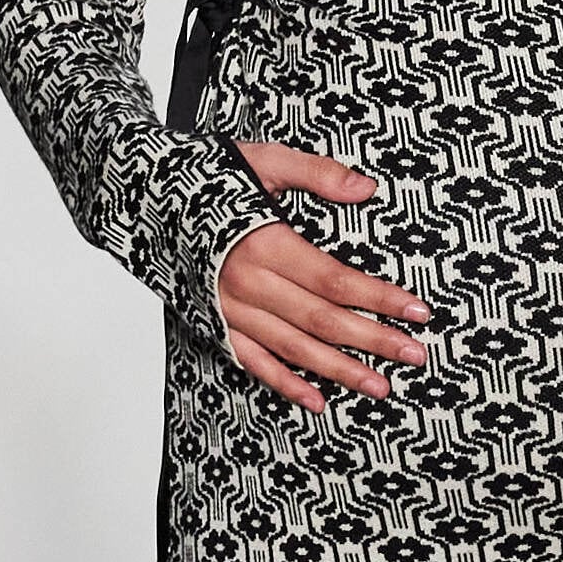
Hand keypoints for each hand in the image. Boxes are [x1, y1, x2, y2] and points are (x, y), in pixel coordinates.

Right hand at [215, 145, 430, 410]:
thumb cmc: (206, 175)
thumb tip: (366, 188)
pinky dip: (285, 385)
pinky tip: (317, 401)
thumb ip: (317, 174)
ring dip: (339, 371)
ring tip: (380, 386)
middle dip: (372, 340)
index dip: (379, 298)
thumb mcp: (264, 160)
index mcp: (265, 245)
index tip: (418, 311)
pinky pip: (253, 362)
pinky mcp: (215, 324)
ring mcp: (231, 310)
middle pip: (322, 321)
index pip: (335, 280)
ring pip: (294, 349)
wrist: (144, 197)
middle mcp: (249, 284)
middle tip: (415, 355)